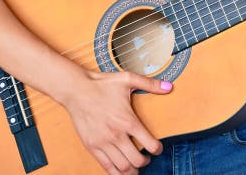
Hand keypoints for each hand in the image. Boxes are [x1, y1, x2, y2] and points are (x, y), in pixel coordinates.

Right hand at [58, 68, 173, 174]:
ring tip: (135, 166)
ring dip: (132, 170)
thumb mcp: (128, 79)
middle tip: (146, 158)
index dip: (157, 149)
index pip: (150, 144)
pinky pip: (106, 166)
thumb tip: (169, 86)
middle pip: (136, 160)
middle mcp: (116, 134)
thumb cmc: (102, 84)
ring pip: (122, 167)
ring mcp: (103, 142)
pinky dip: (116, 172)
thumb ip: (150, 84)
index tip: (157, 148)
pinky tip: (121, 169)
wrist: (76, 90)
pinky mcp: (92, 146)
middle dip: (145, 162)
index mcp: (128, 121)